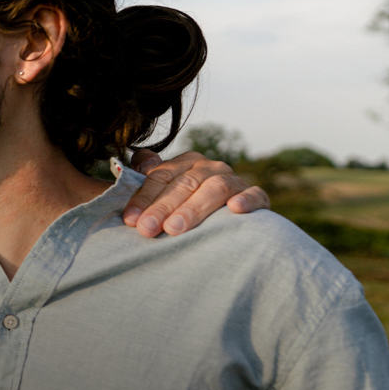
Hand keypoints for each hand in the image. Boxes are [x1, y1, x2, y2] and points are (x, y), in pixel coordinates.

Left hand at [121, 150, 269, 236]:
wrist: (229, 220)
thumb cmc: (188, 206)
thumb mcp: (167, 189)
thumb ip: (149, 174)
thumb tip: (142, 161)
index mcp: (186, 162)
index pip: (161, 176)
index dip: (144, 197)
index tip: (131, 219)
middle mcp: (211, 167)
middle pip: (184, 184)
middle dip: (163, 207)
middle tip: (147, 229)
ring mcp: (235, 180)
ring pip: (215, 188)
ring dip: (193, 208)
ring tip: (174, 228)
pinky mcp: (257, 196)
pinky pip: (254, 194)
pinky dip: (246, 200)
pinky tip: (234, 209)